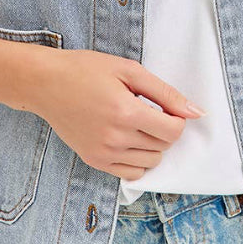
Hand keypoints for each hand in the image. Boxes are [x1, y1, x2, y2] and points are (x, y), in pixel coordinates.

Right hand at [18, 48, 205, 181]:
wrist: (46, 83)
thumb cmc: (86, 70)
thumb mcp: (129, 70)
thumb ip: (165, 93)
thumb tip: (196, 112)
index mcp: (126, 112)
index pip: (173, 131)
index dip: (177, 119)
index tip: (166, 108)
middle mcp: (115, 138)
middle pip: (163, 146)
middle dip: (164, 130)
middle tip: (148, 111)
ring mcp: (102, 153)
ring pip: (150, 162)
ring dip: (152, 145)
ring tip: (136, 124)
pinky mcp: (93, 161)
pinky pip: (131, 173)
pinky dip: (138, 160)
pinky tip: (129, 140)